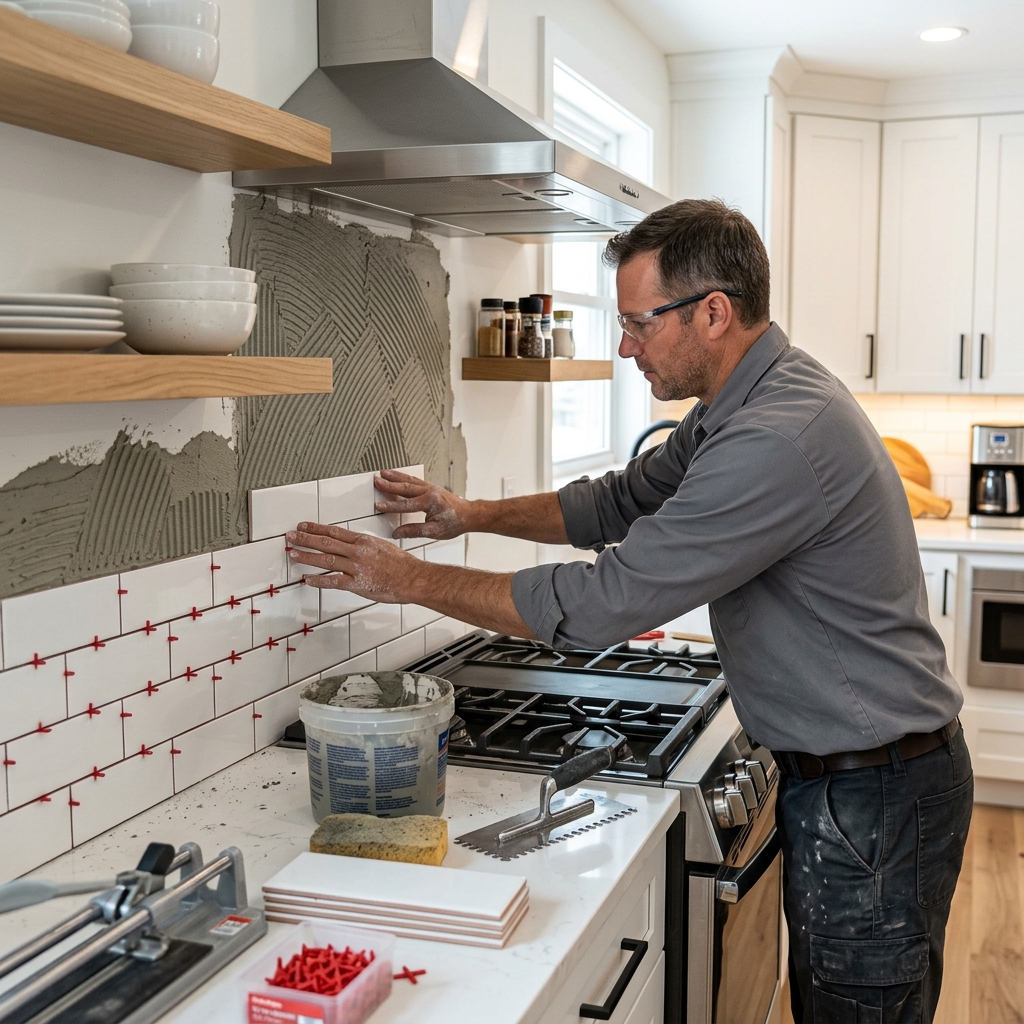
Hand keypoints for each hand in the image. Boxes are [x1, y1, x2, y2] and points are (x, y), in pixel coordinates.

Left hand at [287, 523, 420, 602]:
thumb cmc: (402, 564)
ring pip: (326, 560)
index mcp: (363, 541)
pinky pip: (333, 581)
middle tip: (291, 536)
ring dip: (307, 556)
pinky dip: (318, 580)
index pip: (334, 531)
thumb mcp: (382, 546)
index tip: (303, 525)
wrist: (413, 578)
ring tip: (293, 554)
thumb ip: (365, 546)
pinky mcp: (357, 584)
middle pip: (326, 542)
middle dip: (306, 538)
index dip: (316, 528)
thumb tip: (352, 545)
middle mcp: (357, 552)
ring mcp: (356, 568)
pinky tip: (306, 579)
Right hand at [373, 469, 471, 540]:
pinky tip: (397, 475)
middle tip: (376, 481)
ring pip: (409, 480)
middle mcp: (429, 492)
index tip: (378, 507)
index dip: (390, 506)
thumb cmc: (455, 523)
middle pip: (405, 487)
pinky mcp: (431, 487)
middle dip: (389, 485)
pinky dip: (404, 476)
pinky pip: (414, 480)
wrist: (469, 515)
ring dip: (395, 477)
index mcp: (430, 502)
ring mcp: (430, 487)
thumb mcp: (435, 532)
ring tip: (382, 473)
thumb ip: (415, 531)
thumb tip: (397, 532)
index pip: (405, 505)